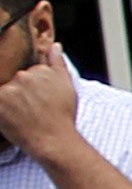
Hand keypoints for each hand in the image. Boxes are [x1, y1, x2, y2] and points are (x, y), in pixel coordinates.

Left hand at [0, 31, 83, 161]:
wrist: (55, 142)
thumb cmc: (62, 118)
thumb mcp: (67, 87)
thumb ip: (58, 64)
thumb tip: (55, 46)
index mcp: (40, 71)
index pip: (27, 72)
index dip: (31, 87)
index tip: (37, 100)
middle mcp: (24, 76)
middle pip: (14, 80)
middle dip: (19, 93)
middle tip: (29, 109)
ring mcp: (10, 89)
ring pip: (4, 90)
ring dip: (9, 100)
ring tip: (21, 115)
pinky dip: (2, 107)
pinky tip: (10, 116)